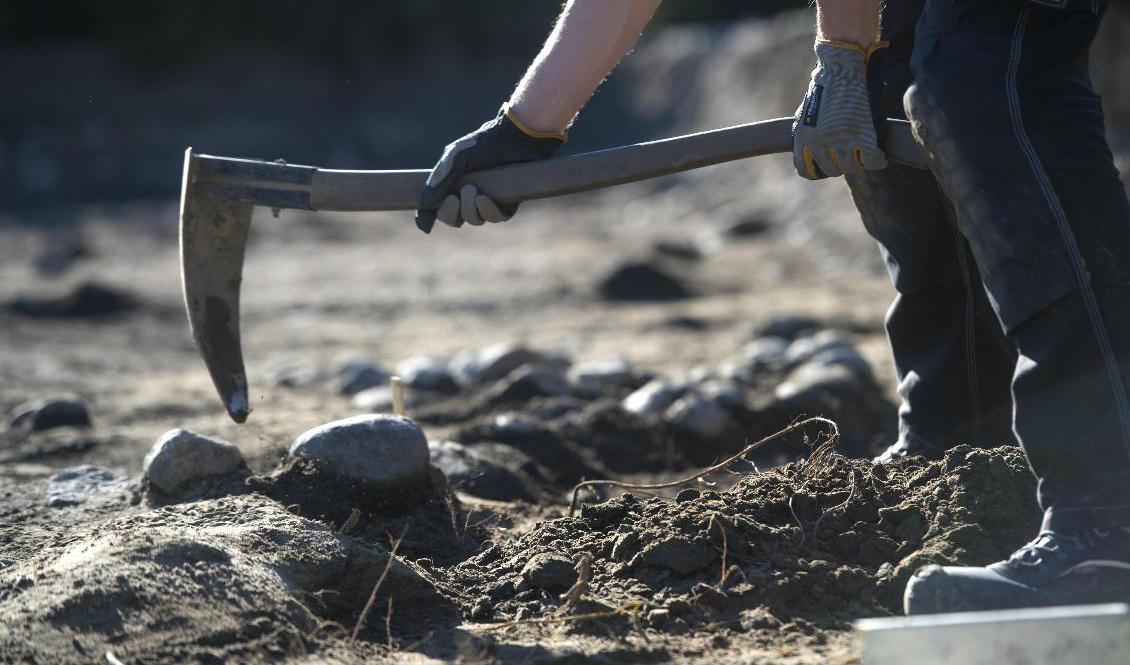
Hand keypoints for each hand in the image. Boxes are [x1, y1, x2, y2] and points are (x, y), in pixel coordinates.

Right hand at [415, 107, 564, 232]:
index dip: (428, 218)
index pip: (436, 206)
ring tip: (473, 190)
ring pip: (474, 219)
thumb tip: (425, 205)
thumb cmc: (486, 142)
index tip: (425, 226)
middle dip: (450, 214)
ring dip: (470, 210)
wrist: (517, 135)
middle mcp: (470, 193)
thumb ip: (440, 181)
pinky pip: (496, 218)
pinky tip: (484, 198)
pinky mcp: (509, 202)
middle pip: (454, 219)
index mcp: (453, 182)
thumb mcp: (456, 159)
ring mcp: (490, 199)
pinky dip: (488, 211)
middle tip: (453, 198)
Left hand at [792, 40, 887, 179]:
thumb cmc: (825, 86)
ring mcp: (841, 141)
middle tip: (851, 151)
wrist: (842, 68)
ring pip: (851, 167)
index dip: (819, 169)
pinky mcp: (862, 135)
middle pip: (832, 170)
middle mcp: (819, 143)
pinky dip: (876, 160)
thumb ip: (805, 135)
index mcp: (803, 139)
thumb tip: (809, 151)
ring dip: (859, 160)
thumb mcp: (805, 113)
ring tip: (863, 149)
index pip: (806, 170)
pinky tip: (878, 154)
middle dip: (842, 162)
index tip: (828, 163)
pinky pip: (870, 161)